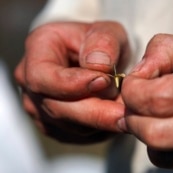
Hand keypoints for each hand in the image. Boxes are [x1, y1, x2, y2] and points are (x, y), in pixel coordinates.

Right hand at [15, 21, 130, 143]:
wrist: (98, 60)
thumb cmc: (100, 44)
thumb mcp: (108, 32)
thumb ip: (104, 43)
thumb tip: (98, 66)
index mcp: (38, 50)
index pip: (43, 76)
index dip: (73, 84)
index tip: (105, 81)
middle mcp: (31, 82)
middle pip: (56, 108)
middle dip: (95, 112)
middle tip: (125, 112)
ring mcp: (40, 106)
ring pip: (70, 125)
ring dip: (100, 120)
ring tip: (123, 107)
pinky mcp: (54, 124)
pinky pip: (76, 135)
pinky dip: (99, 128)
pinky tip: (113, 114)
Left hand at [121, 34, 172, 171]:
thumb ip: (164, 51)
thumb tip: (136, 75)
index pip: (159, 98)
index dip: (133, 93)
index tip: (132, 86)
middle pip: (156, 133)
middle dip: (133, 118)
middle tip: (133, 106)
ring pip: (163, 154)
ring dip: (146, 135)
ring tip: (152, 117)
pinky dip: (163, 148)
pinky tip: (171, 131)